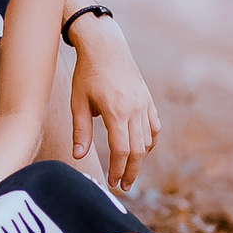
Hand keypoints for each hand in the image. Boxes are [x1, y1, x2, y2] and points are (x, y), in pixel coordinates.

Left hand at [68, 19, 160, 191]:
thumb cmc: (87, 73)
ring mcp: (144, 104)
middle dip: (131, 171)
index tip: (113, 183)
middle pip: (138, 150)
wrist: (105, 47)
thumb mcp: (78, 102)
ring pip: (148, 140)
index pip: (121, 150)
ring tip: (129, 170)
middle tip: (123, 185)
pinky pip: (154, 127)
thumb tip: (78, 156)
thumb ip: (80, 131)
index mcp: (116, 111)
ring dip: (140, 158)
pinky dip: (150, 142)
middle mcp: (134, 109)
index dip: (118, 170)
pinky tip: (141, 150)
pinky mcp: (148, 99)